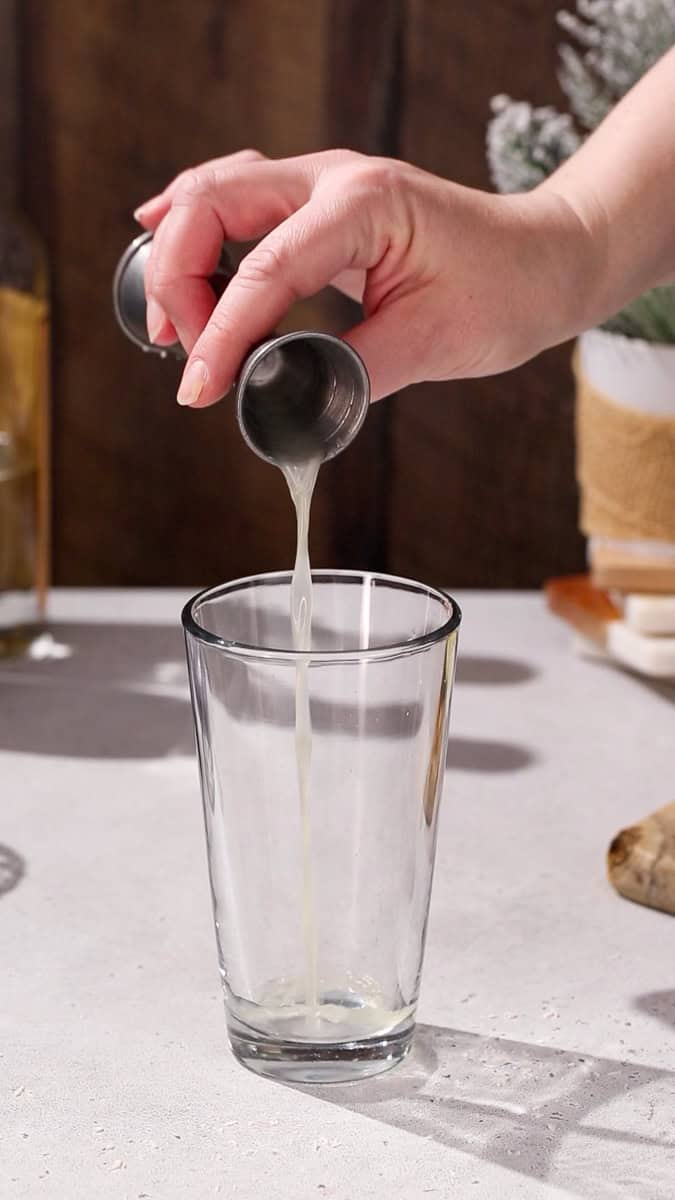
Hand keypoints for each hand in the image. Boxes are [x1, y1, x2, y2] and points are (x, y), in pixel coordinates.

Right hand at [135, 149, 598, 406]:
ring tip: (167, 323)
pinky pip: (236, 202)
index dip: (223, 334)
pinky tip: (166, 245)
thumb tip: (284, 402)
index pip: (266, 269)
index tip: (200, 390)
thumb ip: (354, 372)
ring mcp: (323, 184)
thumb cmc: (505, 291)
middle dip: (178, 281)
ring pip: (214, 193)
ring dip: (178, 254)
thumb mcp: (435, 343)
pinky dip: (196, 228)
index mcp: (366, 205)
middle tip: (183, 356)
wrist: (543, 260)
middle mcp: (334, 180)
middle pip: (212, 204)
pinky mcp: (320, 206)